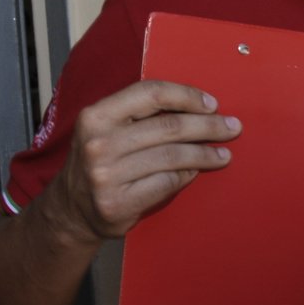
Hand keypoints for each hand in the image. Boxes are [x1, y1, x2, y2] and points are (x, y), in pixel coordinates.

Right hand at [45, 80, 240, 244]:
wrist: (71, 210)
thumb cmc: (100, 162)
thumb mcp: (107, 129)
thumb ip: (141, 115)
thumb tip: (199, 107)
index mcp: (96, 116)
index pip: (151, 93)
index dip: (187, 96)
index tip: (212, 103)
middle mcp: (98, 144)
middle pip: (170, 126)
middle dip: (209, 126)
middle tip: (232, 127)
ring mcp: (106, 176)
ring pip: (174, 156)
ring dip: (206, 154)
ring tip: (224, 154)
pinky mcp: (118, 203)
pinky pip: (168, 182)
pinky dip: (188, 175)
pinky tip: (197, 171)